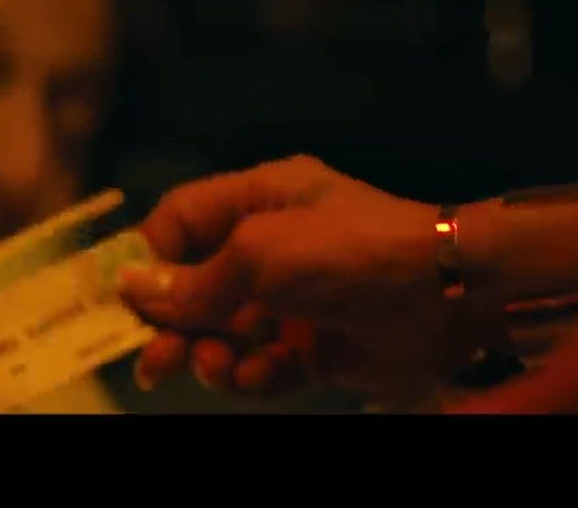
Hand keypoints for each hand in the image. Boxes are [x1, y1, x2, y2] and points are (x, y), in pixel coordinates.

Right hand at [120, 155, 477, 402]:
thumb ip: (192, 280)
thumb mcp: (258, 254)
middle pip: (195, 285)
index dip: (149, 257)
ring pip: (223, 332)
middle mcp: (271, 246)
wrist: (449, 296)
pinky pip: (261, 364)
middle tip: (152, 362)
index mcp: (257, 200)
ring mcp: (293, 299)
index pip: (180, 221)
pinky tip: (252, 376)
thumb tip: (130, 289)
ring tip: (214, 366)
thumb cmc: (347, 252)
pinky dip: (249, 375)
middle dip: (172, 323)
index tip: (127, 299)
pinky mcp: (315, 346)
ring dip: (209, 354)